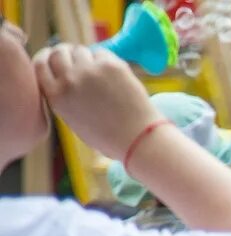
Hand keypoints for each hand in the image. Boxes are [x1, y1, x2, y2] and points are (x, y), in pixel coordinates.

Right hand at [33, 45, 159, 160]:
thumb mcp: (73, 119)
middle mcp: (69, 80)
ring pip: (80, 50)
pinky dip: (104, 60)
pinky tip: (112, 75)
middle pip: (58, 52)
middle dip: (66, 53)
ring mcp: (89, 70)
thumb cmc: (108, 135)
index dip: (47, 58)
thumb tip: (63, 73)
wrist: (138, 139)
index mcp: (56, 96)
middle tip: (77, 59)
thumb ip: (64, 96)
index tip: (54, 57)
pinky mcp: (110, 65)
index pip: (40, 64)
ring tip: (98, 73)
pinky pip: (101, 53)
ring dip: (86, 57)